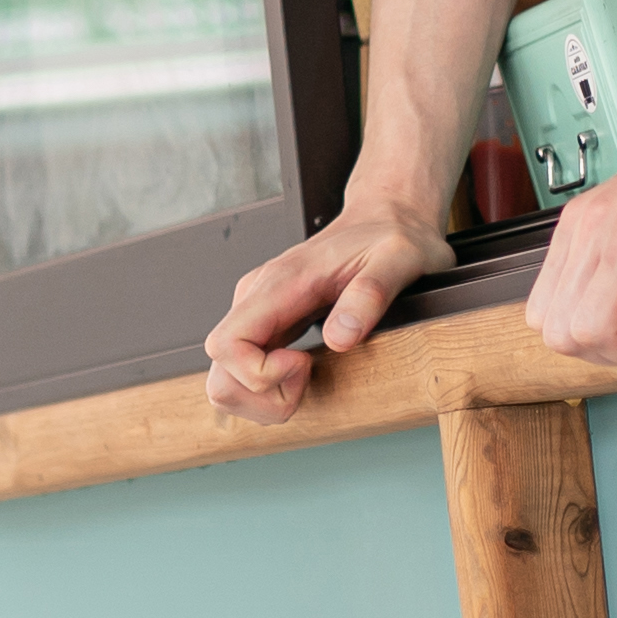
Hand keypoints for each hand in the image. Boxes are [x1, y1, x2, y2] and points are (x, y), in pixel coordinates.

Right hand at [205, 185, 455, 422]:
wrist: (383, 218)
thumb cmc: (388, 237)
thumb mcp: (396, 260)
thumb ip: (369, 295)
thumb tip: (339, 338)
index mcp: (279, 284)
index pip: (226, 344)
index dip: (258, 374)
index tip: (305, 364)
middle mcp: (256, 299)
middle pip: (220, 374)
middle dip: (264, 397)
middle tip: (310, 376)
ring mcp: (256, 314)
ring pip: (226, 382)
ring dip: (266, 399)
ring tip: (308, 376)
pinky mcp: (265, 326)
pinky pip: (243, 374)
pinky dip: (269, 391)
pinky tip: (303, 373)